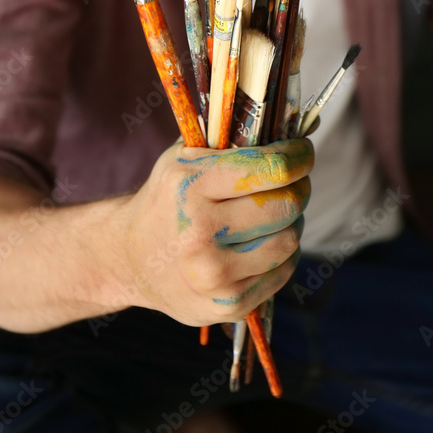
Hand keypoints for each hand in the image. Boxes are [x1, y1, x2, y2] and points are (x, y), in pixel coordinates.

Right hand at [119, 137, 312, 325]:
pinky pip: (282, 271)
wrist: (130, 258)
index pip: (271, 169)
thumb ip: (233, 139)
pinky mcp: (228, 305)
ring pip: (289, 240)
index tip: (302, 152)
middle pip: (286, 205)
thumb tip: (301, 127)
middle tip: (292, 182)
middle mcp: (200, 232)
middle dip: (298, 188)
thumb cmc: (167, 197)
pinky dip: (282, 253)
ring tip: (273, 213)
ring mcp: (214, 275)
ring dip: (291, 222)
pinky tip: (261, 241)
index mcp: (191, 186)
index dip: (298, 157)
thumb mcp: (184, 156)